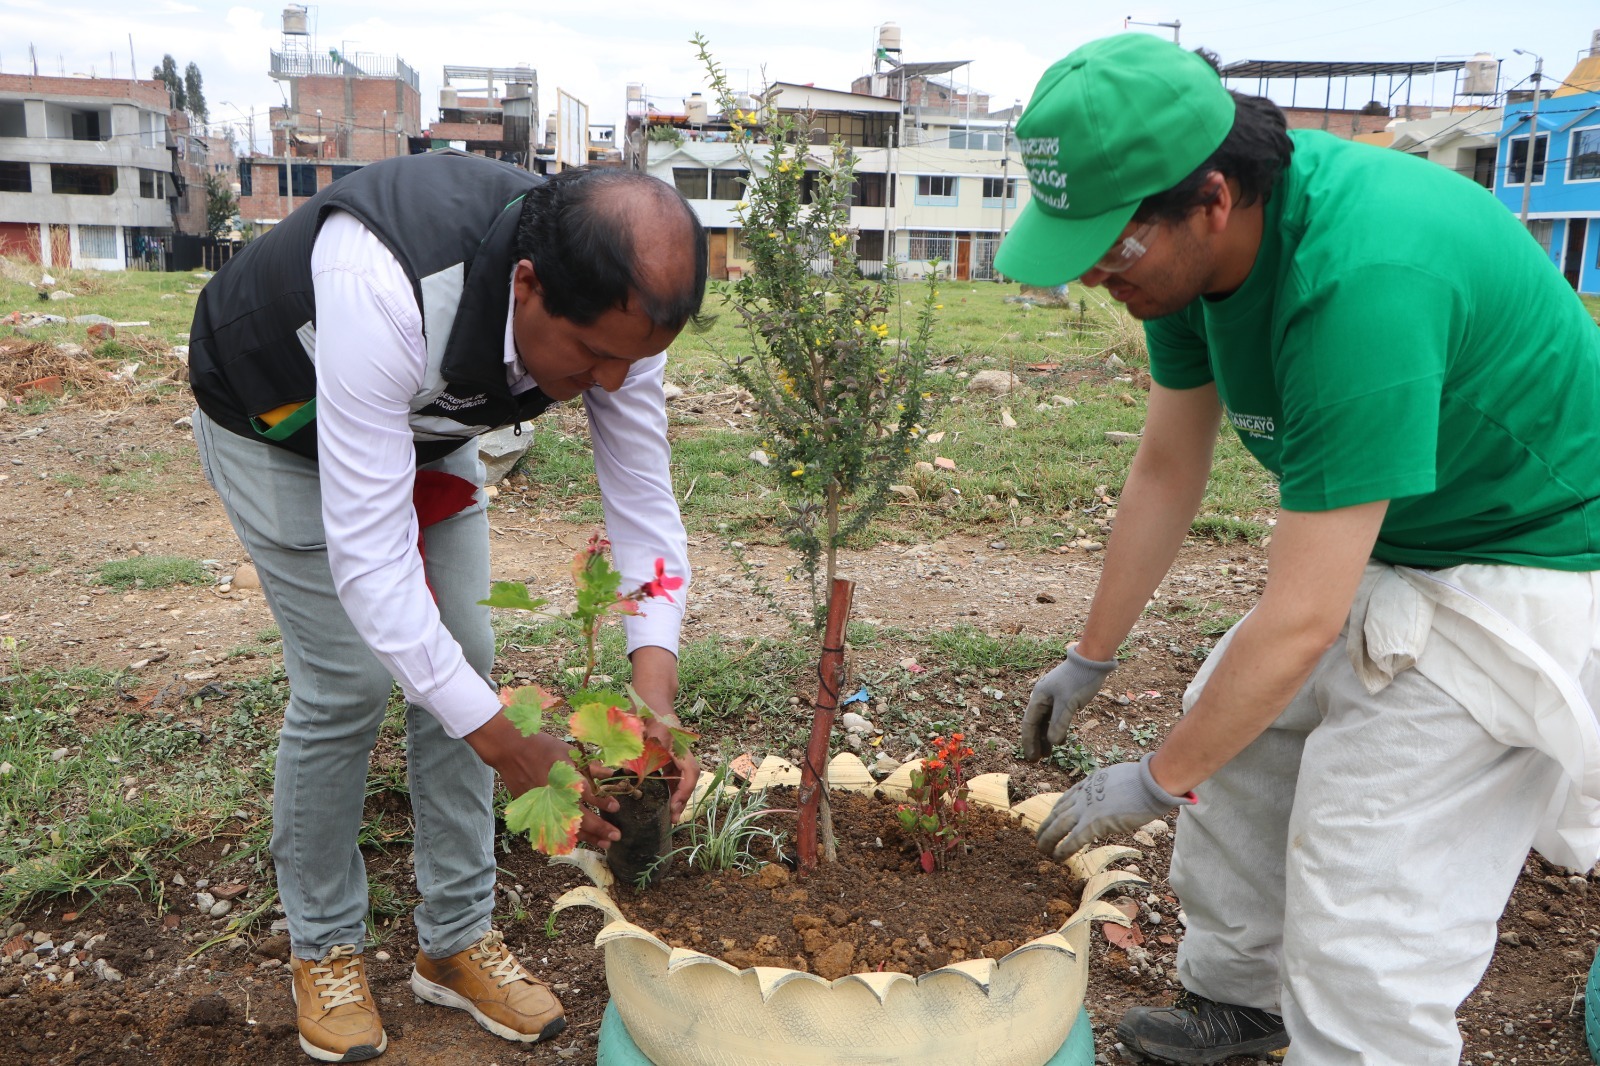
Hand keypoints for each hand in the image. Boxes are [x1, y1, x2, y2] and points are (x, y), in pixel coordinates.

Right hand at [464, 712, 620, 848]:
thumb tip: (612, 773)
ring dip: (587, 837)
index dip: (604, 802)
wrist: (511, 750)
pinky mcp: (532, 812)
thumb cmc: (543, 747)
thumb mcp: (569, 752)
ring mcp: (543, 806)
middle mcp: (556, 796)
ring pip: (567, 828)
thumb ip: (590, 767)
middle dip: (600, 828)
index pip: (589, 794)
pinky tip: (579, 842)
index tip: (616, 808)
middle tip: (616, 836)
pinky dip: (566, 837)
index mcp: (566, 779)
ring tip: (603, 843)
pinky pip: (552, 829)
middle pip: (581, 818)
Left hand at [629, 646, 699, 819]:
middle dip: (682, 799)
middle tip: (673, 818)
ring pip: (679, 777)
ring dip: (675, 795)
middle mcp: (678, 749)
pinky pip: (670, 773)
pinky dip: (667, 787)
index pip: (689, 772)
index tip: (674, 806)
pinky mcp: (665, 753)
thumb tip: (635, 771)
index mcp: (676, 744)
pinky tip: (657, 798)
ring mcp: (673, 751)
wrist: (649, 692)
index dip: (683, 791)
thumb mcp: (641, 722)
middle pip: (688, 778)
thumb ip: (641, 744)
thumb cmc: (646, 705)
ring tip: (669, 814)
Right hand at [1020, 646, 1117, 760]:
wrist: (1092, 660)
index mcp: (1038, 697)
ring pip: (1045, 721)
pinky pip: (1055, 717)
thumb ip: (1059, 723)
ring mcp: (1052, 697)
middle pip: (1035, 724)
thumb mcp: (1069, 703)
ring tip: (1049, 754)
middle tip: (1038, 760)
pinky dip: (1056, 729)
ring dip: (1046, 737)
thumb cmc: (1078, 680)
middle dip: (1036, 742)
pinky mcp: (1063, 697)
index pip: (1029, 723)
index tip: (1032, 758)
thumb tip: (1052, 742)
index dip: (1029, 742)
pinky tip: (1061, 740)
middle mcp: (1042, 697)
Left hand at [1036, 753, 1193, 860]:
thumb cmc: (1145, 780)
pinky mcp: (1095, 823)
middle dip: (1046, 826)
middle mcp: (1084, 795)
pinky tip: (1057, 857)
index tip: (1051, 818)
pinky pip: (1074, 839)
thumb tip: (1115, 799)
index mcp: (1090, 783)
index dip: (1056, 810)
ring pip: (1059, 825)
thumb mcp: (1119, 779)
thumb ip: (1110, 789)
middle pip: (1057, 812)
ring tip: (1042, 851)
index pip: (1066, 798)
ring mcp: (1087, 808)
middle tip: (1038, 838)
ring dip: (1048, 839)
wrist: (1151, 782)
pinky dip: (1063, 849)